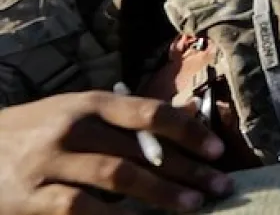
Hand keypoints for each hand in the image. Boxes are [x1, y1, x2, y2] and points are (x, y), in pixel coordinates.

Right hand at [0, 92, 231, 214]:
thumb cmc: (38, 129)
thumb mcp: (79, 111)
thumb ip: (127, 117)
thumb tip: (187, 114)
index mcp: (89, 103)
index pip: (149, 113)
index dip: (188, 130)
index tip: (218, 150)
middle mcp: (71, 128)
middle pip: (140, 151)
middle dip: (186, 170)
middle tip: (220, 186)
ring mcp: (49, 163)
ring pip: (117, 178)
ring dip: (160, 194)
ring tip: (192, 205)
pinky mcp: (31, 197)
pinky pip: (80, 208)